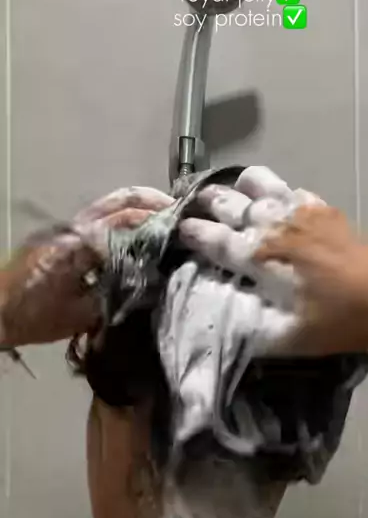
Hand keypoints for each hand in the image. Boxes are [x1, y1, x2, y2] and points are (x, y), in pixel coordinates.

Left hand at [0, 187, 172, 347]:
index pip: (126, 222)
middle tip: (176, 209)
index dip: (156, 221)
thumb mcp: (82, 314)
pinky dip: (120, 218)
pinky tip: (135, 233)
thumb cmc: (35, 316)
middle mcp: (74, 228)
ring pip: (106, 206)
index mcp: (80, 243)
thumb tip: (150, 282)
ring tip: (162, 217)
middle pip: (118, 201)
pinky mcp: (60, 236)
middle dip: (149, 201)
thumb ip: (117, 294)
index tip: (181, 225)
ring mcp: (64, 228)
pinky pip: (96, 219)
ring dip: (135, 207)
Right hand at [180, 166, 367, 356]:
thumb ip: (242, 322)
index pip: (212, 237)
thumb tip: (210, 309)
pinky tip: (273, 205)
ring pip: (258, 182)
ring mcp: (301, 211)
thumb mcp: (284, 336)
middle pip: (228, 201)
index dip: (190, 231)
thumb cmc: (337, 323)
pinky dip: (272, 191)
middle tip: (192, 209)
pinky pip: (288, 188)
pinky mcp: (323, 208)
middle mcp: (275, 225)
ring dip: (237, 188)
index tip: (175, 229)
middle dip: (206, 203)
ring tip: (230, 199)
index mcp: (260, 256)